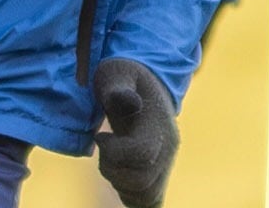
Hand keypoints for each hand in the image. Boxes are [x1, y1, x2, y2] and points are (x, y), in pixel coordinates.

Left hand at [93, 58, 179, 207]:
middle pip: (142, 183)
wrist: (144, 86)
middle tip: (104, 149)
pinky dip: (131, 197)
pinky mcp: (159, 174)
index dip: (114, 151)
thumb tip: (126, 101)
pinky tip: (119, 174)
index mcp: (158, 126)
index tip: (100, 136)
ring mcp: (165, 165)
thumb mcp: (117, 74)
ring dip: (120, 185)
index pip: (141, 154)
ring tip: (111, 160)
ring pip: (145, 197)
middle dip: (112, 170)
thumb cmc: (124, 79)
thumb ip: (118, 88)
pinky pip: (150, 202)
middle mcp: (167, 149)